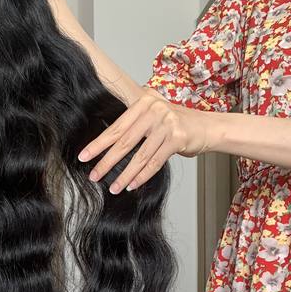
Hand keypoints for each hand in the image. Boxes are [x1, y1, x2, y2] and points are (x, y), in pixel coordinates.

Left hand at [78, 90, 211, 192]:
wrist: (206, 127)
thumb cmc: (175, 125)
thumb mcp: (153, 117)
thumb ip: (134, 126)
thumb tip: (106, 147)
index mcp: (143, 103)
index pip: (116, 127)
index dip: (98, 144)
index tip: (83, 157)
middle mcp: (154, 110)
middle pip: (124, 141)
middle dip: (106, 161)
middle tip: (93, 176)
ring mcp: (166, 123)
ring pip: (139, 155)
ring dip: (124, 175)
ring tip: (112, 188)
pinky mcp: (177, 138)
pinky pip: (155, 162)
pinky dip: (142, 176)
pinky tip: (131, 186)